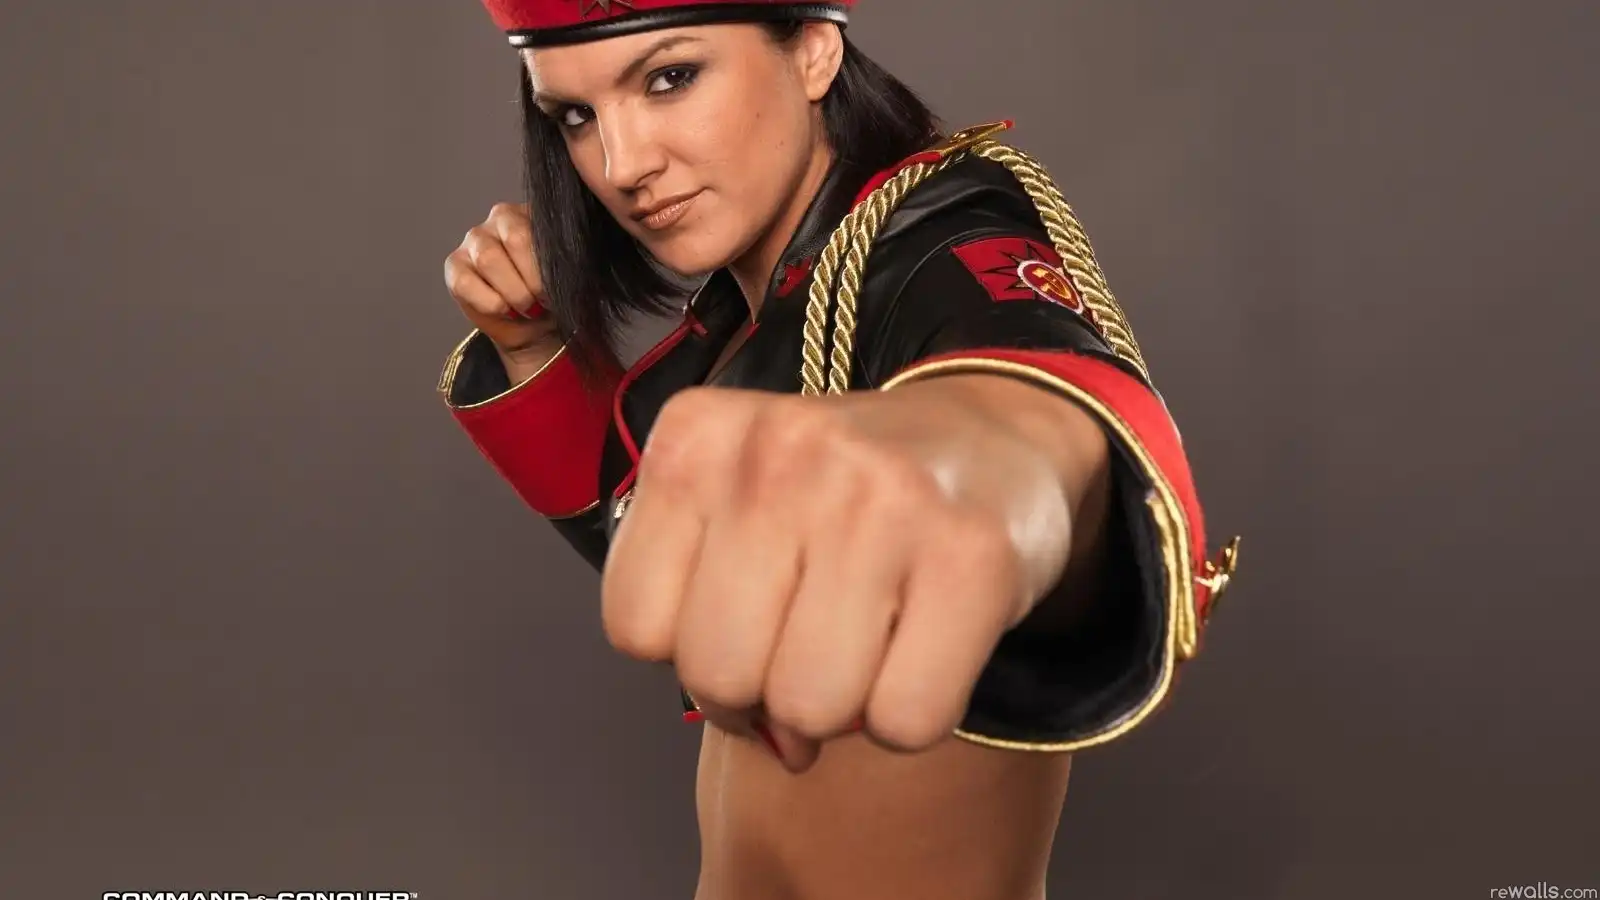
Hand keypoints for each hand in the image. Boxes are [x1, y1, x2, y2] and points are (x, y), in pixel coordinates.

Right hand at [443, 202, 561, 376]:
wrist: (534, 327)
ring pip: (490, 259)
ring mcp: (476, 238)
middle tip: (543, 301)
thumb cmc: (551, 297)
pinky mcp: (455, 264)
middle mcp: (503, 217)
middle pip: (516, 238)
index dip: (551, 266)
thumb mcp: (566, 279)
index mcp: (536, 213)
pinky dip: (490, 303)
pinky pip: (466, 282)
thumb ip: (565, 265)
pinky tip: (504, 310)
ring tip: (527, 308)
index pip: (544, 227)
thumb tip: (562, 272)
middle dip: (533, 280)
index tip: (559, 290)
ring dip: (513, 292)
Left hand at [600, 381, 1076, 772]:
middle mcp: (782, 453)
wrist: (992, 441)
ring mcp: (880, 497)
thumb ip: (699, 609)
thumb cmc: (845, 496)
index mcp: (699, 438)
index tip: (744, 619)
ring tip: (870, 636)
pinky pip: (905, 720)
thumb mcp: (735, 503)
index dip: (688, 653)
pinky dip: (912, 715)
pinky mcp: (971, 554)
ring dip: (842, 706)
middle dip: (761, 690)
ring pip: (809, 708)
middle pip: (717, 675)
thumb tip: (772, 742)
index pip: (634, 629)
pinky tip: (924, 643)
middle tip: (808, 641)